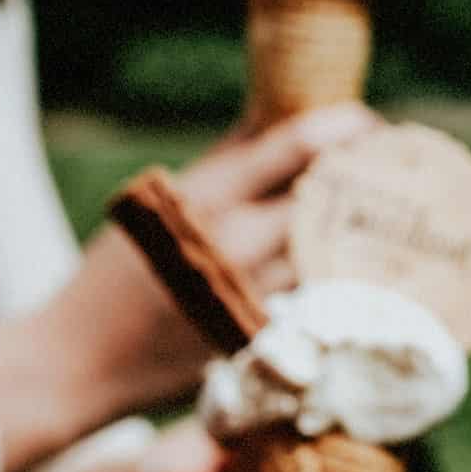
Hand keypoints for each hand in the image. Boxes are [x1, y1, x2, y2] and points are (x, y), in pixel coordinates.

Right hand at [0, 103, 378, 471]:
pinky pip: (317, 310)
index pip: (300, 142)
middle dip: (368, 182)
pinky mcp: (257, 344)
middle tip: (392, 174)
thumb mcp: (160, 204)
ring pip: (336, 258)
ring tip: (383, 229)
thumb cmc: (117, 275)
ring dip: (362, 242)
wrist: (78, 361)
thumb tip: (289, 111)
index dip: (350, 127)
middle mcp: (234, 245)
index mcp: (207, 197)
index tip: (369, 126)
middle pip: (333, 199)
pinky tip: (353, 283)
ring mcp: (250, 298)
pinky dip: (338, 292)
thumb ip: (228, 160)